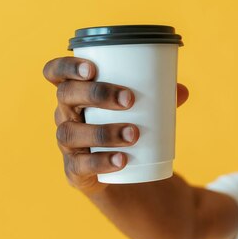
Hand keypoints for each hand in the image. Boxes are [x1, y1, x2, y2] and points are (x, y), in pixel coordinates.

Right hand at [43, 57, 189, 194]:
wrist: (122, 172)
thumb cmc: (124, 126)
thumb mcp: (139, 111)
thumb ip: (158, 99)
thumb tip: (181, 91)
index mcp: (75, 93)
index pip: (56, 73)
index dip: (66, 67)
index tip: (91, 68)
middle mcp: (64, 114)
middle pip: (66, 96)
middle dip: (97, 94)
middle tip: (129, 99)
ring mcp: (66, 143)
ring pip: (70, 132)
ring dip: (104, 131)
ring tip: (134, 134)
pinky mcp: (74, 170)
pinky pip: (80, 165)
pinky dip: (102, 162)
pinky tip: (122, 160)